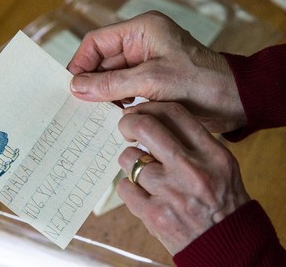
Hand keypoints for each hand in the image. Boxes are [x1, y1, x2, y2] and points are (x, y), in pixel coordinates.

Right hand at [67, 11, 245, 132]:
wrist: (233, 101)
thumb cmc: (200, 83)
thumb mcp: (151, 81)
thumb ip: (111, 84)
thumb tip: (77, 87)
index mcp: (141, 31)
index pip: (97, 42)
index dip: (81, 63)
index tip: (70, 86)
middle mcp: (141, 45)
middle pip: (102, 62)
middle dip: (91, 83)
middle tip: (78, 106)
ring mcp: (145, 65)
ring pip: (112, 78)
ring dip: (103, 95)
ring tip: (93, 114)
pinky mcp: (150, 83)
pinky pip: (124, 91)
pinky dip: (116, 103)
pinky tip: (111, 117)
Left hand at [116, 102, 249, 254]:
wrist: (227, 245)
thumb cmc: (222, 200)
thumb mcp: (220, 165)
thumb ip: (192, 142)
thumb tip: (152, 121)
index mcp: (212, 154)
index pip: (174, 113)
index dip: (149, 107)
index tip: (139, 111)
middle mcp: (191, 169)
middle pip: (145, 127)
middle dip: (128, 123)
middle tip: (126, 128)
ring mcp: (170, 192)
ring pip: (129, 158)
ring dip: (130, 161)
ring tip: (140, 170)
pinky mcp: (154, 214)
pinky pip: (124, 187)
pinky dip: (129, 187)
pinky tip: (142, 192)